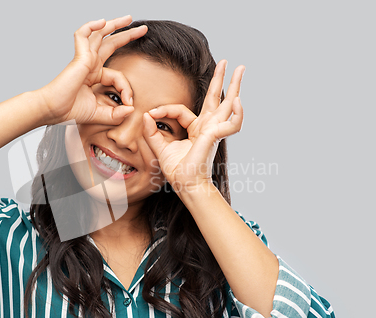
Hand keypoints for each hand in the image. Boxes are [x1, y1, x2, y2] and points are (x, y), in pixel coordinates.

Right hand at [38, 16, 147, 124]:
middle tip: (142, 29)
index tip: (129, 102)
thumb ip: (116, 115)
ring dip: (114, 24)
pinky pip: (83, 35)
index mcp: (95, 75)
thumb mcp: (100, 114)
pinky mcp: (79, 57)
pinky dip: (91, 26)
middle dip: (127, 35)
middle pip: (110, 43)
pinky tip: (102, 22)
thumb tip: (131, 108)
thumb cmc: (71, 111)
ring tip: (129, 18)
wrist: (54, 110)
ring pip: (99, 34)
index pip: (118, 74)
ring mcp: (84, 59)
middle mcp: (90, 64)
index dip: (126, 88)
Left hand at [143, 60, 244, 193]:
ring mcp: (214, 131)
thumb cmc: (177, 171)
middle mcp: (207, 127)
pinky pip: (232, 124)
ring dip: (235, 86)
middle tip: (226, 62)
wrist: (186, 185)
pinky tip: (238, 101)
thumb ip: (152, 132)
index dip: (165, 109)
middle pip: (216, 99)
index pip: (181, 110)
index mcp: (196, 129)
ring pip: (229, 104)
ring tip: (241, 68)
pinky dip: (237, 113)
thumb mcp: (160, 148)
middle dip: (221, 80)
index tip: (152, 113)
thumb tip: (146, 114)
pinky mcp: (216, 137)